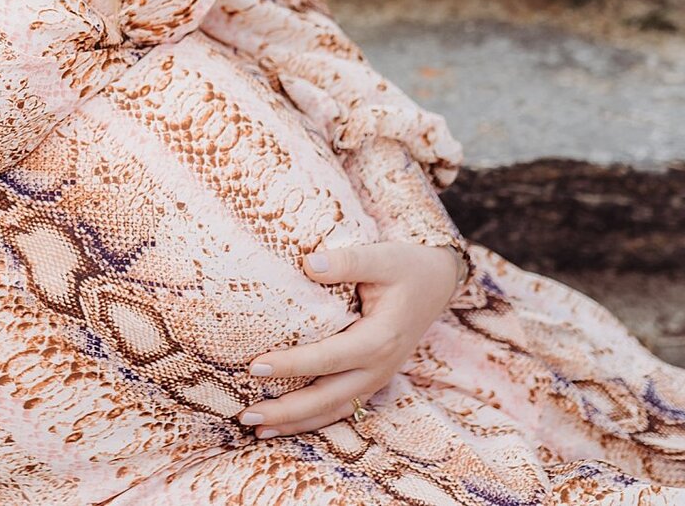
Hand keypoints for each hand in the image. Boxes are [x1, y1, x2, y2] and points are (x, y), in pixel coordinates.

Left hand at [242, 239, 465, 434]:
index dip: (290, 365)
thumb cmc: (408, 267)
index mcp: (379, 340)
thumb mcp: (384, 257)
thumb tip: (307, 264)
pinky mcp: (372, 380)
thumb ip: (347, 261)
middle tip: (245, 414)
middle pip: (326, 399)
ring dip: (294, 423)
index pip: (326, 359)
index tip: (254, 366)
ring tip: (257, 428)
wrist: (438, 283)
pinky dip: (312, 419)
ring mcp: (376, 379)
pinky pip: (340, 407)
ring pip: (332, 411)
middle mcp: (378, 368)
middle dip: (285, 411)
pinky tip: (284, 424)